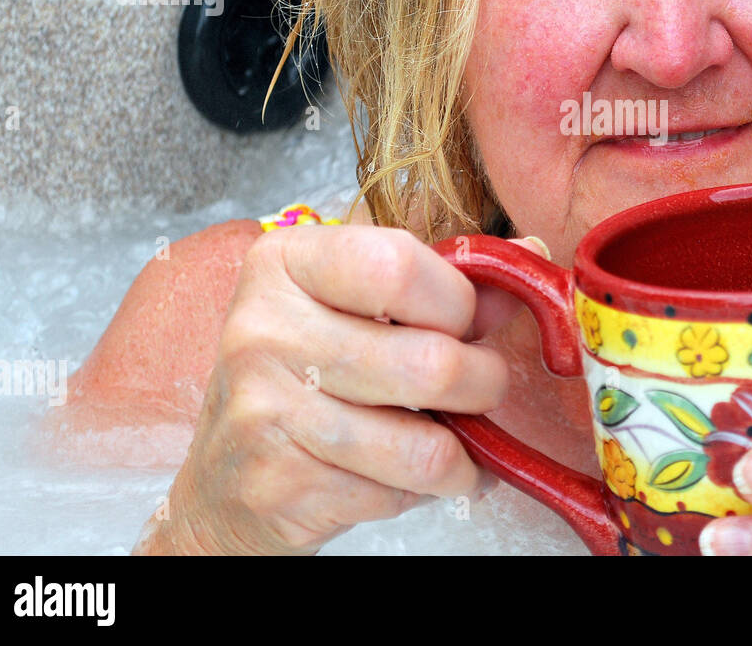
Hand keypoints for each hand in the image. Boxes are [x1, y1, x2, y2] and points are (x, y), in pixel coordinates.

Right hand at [134, 225, 544, 554]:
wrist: (224, 481)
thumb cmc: (306, 374)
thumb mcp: (357, 306)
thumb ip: (442, 282)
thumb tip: (528, 257)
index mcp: (284, 262)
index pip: (400, 265)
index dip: (457, 300)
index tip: (462, 321)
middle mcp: (263, 330)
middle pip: (430, 363)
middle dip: (483, 383)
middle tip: (480, 388)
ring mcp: (265, 412)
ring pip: (425, 446)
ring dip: (464, 452)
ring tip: (458, 440)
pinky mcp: (280, 486)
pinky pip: (399, 493)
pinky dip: (427, 490)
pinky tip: (410, 473)